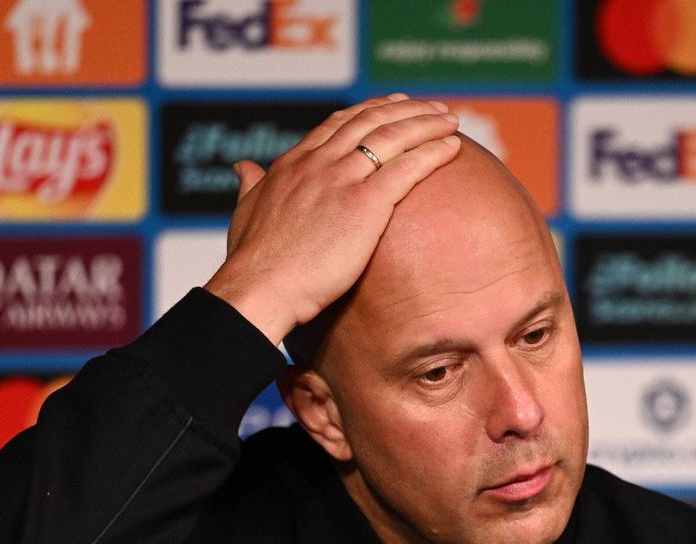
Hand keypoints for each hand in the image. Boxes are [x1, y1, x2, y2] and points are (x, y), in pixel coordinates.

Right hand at [205, 94, 461, 344]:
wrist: (261, 286)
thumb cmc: (252, 262)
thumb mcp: (245, 212)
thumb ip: (250, 186)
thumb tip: (243, 168)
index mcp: (293, 164)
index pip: (338, 124)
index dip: (369, 111)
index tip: (392, 105)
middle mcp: (320, 163)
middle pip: (370, 121)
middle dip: (405, 109)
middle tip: (431, 107)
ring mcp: (343, 180)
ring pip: (393, 137)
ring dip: (426, 123)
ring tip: (450, 121)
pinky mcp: (365, 204)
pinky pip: (407, 168)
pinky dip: (433, 152)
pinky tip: (452, 146)